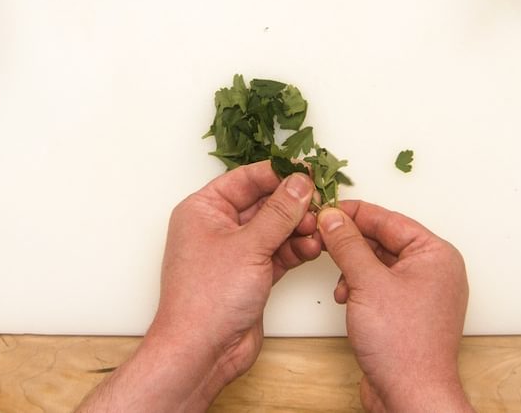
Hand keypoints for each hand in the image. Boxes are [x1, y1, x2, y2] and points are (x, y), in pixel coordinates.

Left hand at [79, 162, 320, 411]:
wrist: (200, 351)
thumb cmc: (206, 299)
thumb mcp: (248, 246)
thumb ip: (279, 213)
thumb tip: (299, 184)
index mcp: (203, 210)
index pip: (245, 179)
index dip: (277, 174)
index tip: (307, 170)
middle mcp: (216, 228)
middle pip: (262, 203)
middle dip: (292, 204)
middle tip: (320, 202)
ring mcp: (234, 253)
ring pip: (274, 229)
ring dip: (297, 228)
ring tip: (317, 229)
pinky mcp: (250, 275)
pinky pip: (277, 252)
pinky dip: (295, 249)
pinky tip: (312, 247)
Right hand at [318, 201, 471, 412]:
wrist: (411, 395)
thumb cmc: (403, 345)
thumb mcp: (367, 283)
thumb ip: (348, 245)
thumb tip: (334, 218)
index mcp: (435, 254)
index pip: (390, 220)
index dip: (355, 213)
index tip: (327, 209)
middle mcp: (434, 270)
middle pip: (384, 240)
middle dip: (351, 243)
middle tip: (321, 238)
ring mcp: (422, 293)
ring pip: (379, 264)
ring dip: (353, 268)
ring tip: (339, 281)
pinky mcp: (408, 313)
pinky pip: (380, 286)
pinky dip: (360, 287)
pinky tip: (346, 298)